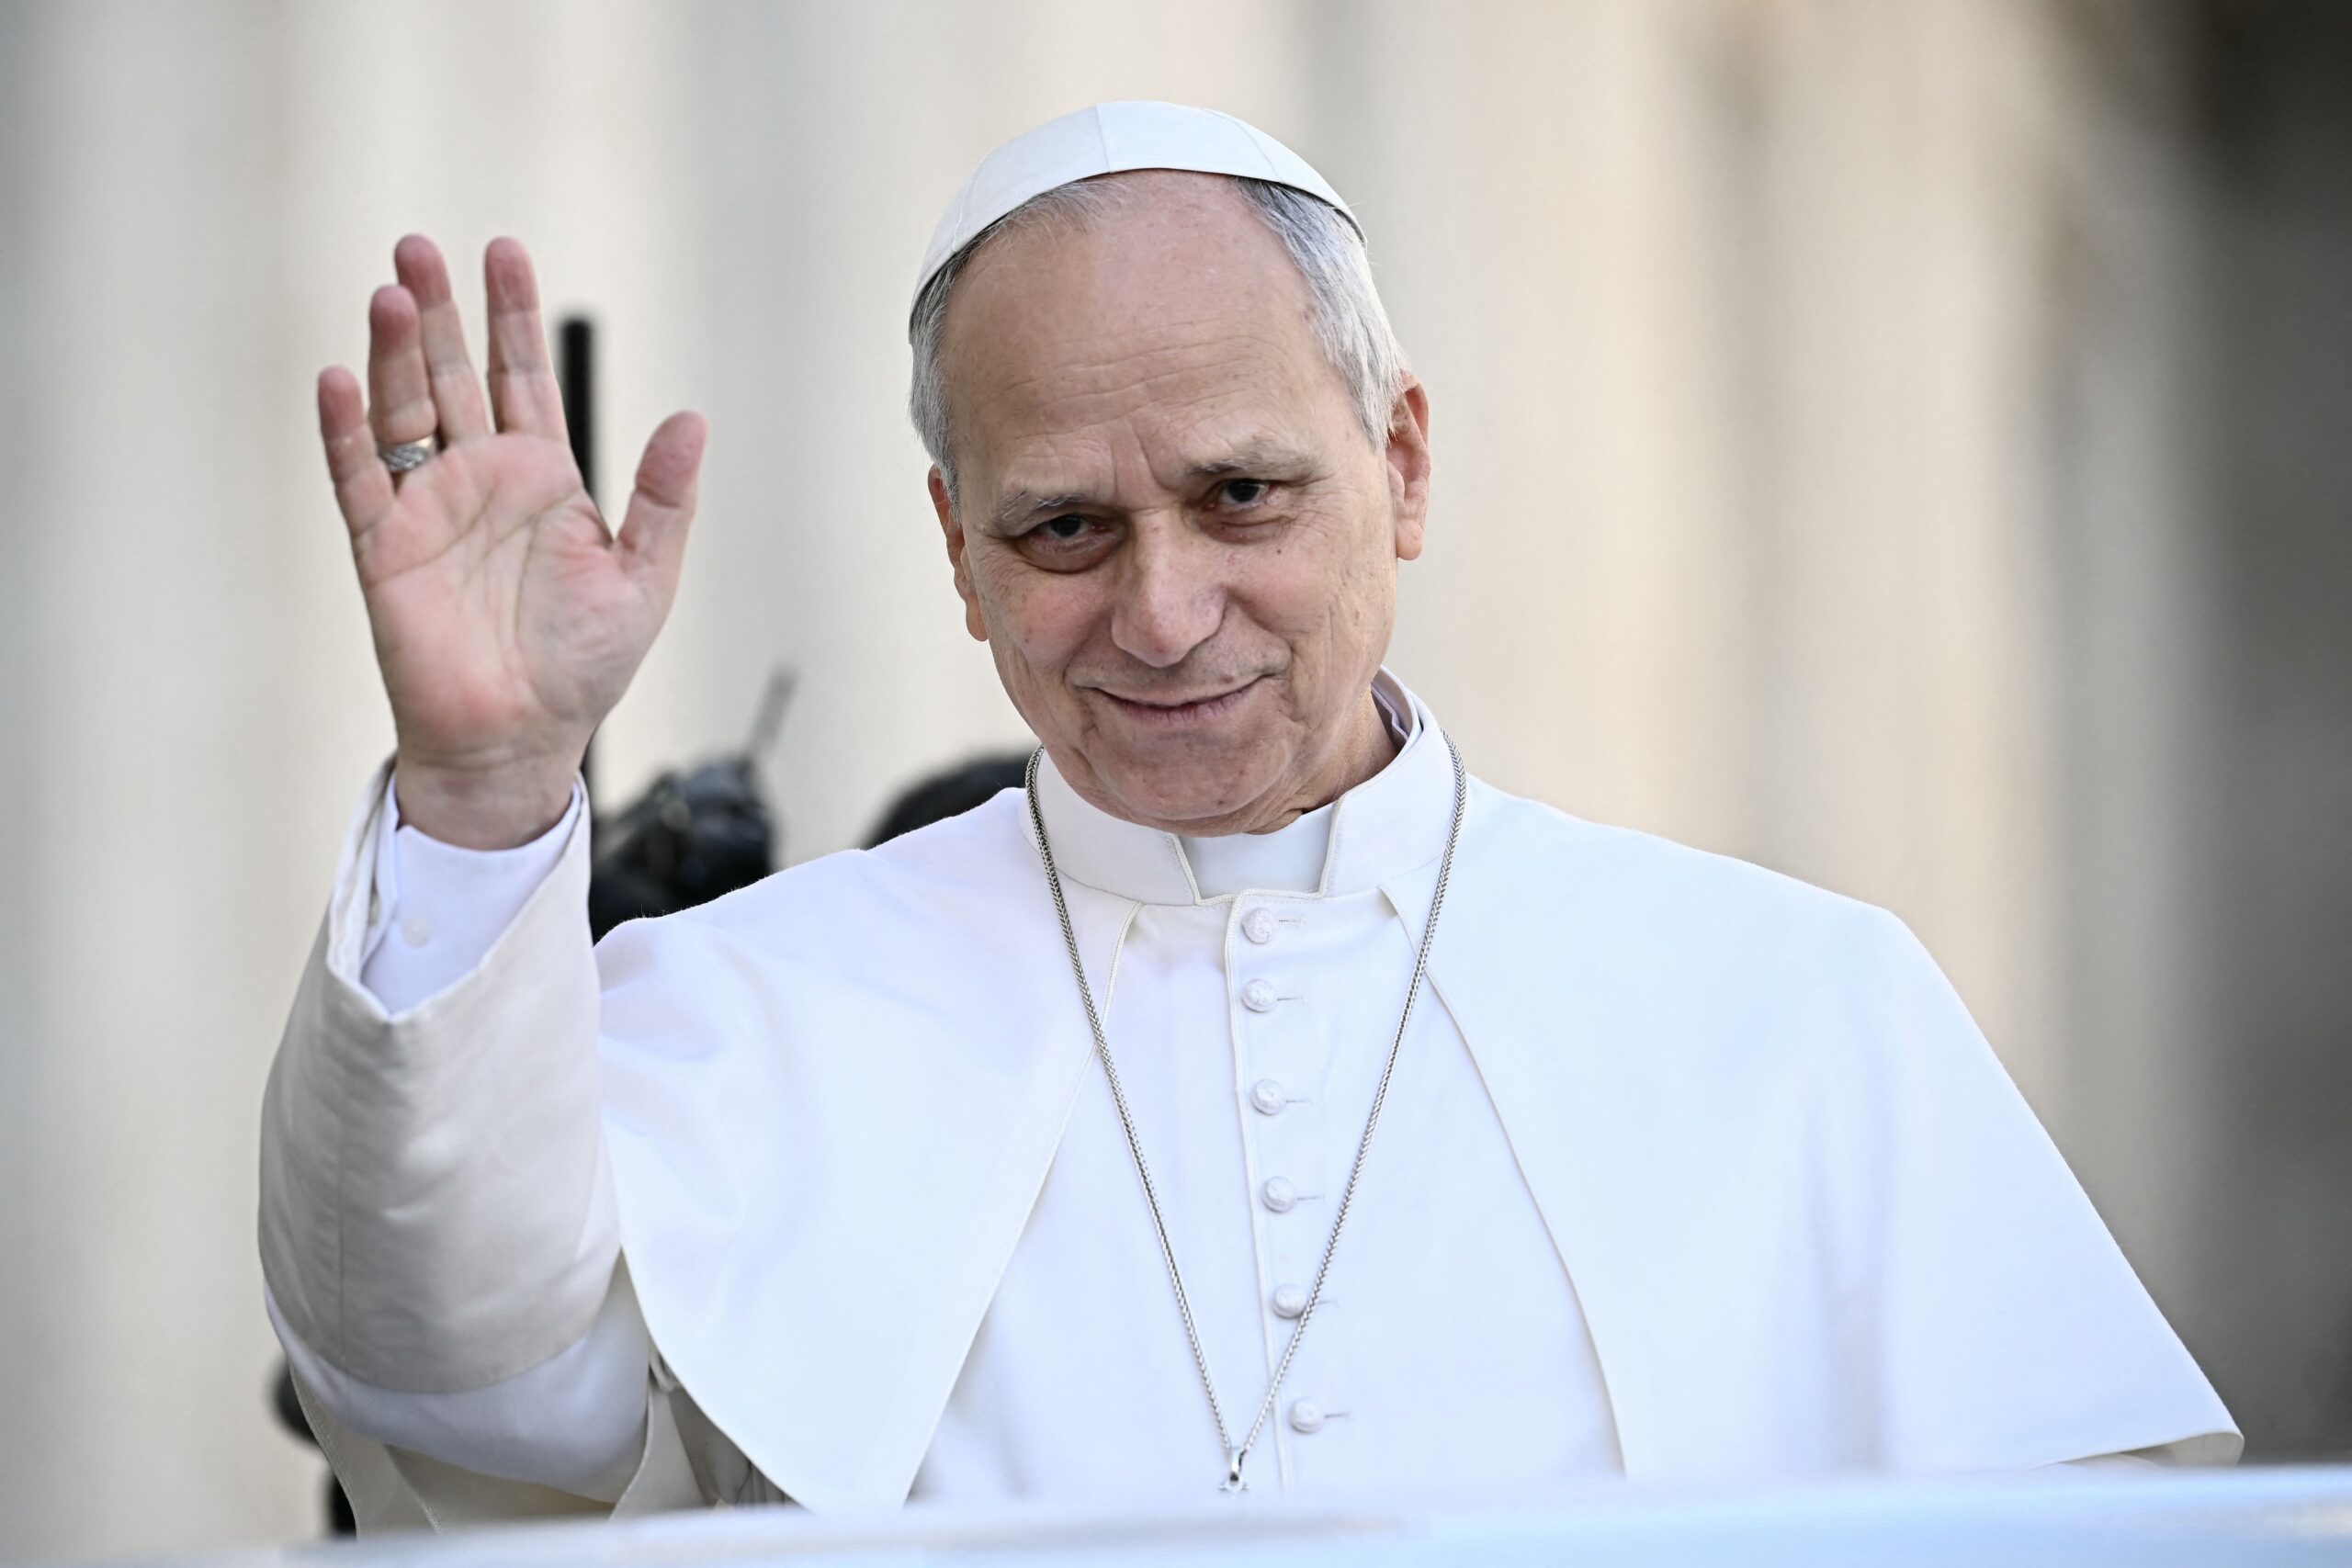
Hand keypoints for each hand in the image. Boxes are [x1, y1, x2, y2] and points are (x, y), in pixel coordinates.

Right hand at [317, 236, 705, 847]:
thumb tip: (693, 420)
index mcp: (543, 478)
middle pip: (451, 376)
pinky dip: (344, 429)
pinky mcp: (383, 548)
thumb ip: (665, 498)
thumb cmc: (582, 665)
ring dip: (393, 353)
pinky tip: (339, 378)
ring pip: (402, 411)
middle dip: (439, 312)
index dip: (512, 318)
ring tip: (393, 292)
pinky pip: (357, 478)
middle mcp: (479, 480)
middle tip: (420, 247)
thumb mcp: (643, 576)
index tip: (503, 252)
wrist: (520, 739)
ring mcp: (427, 509)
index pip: (522, 378)